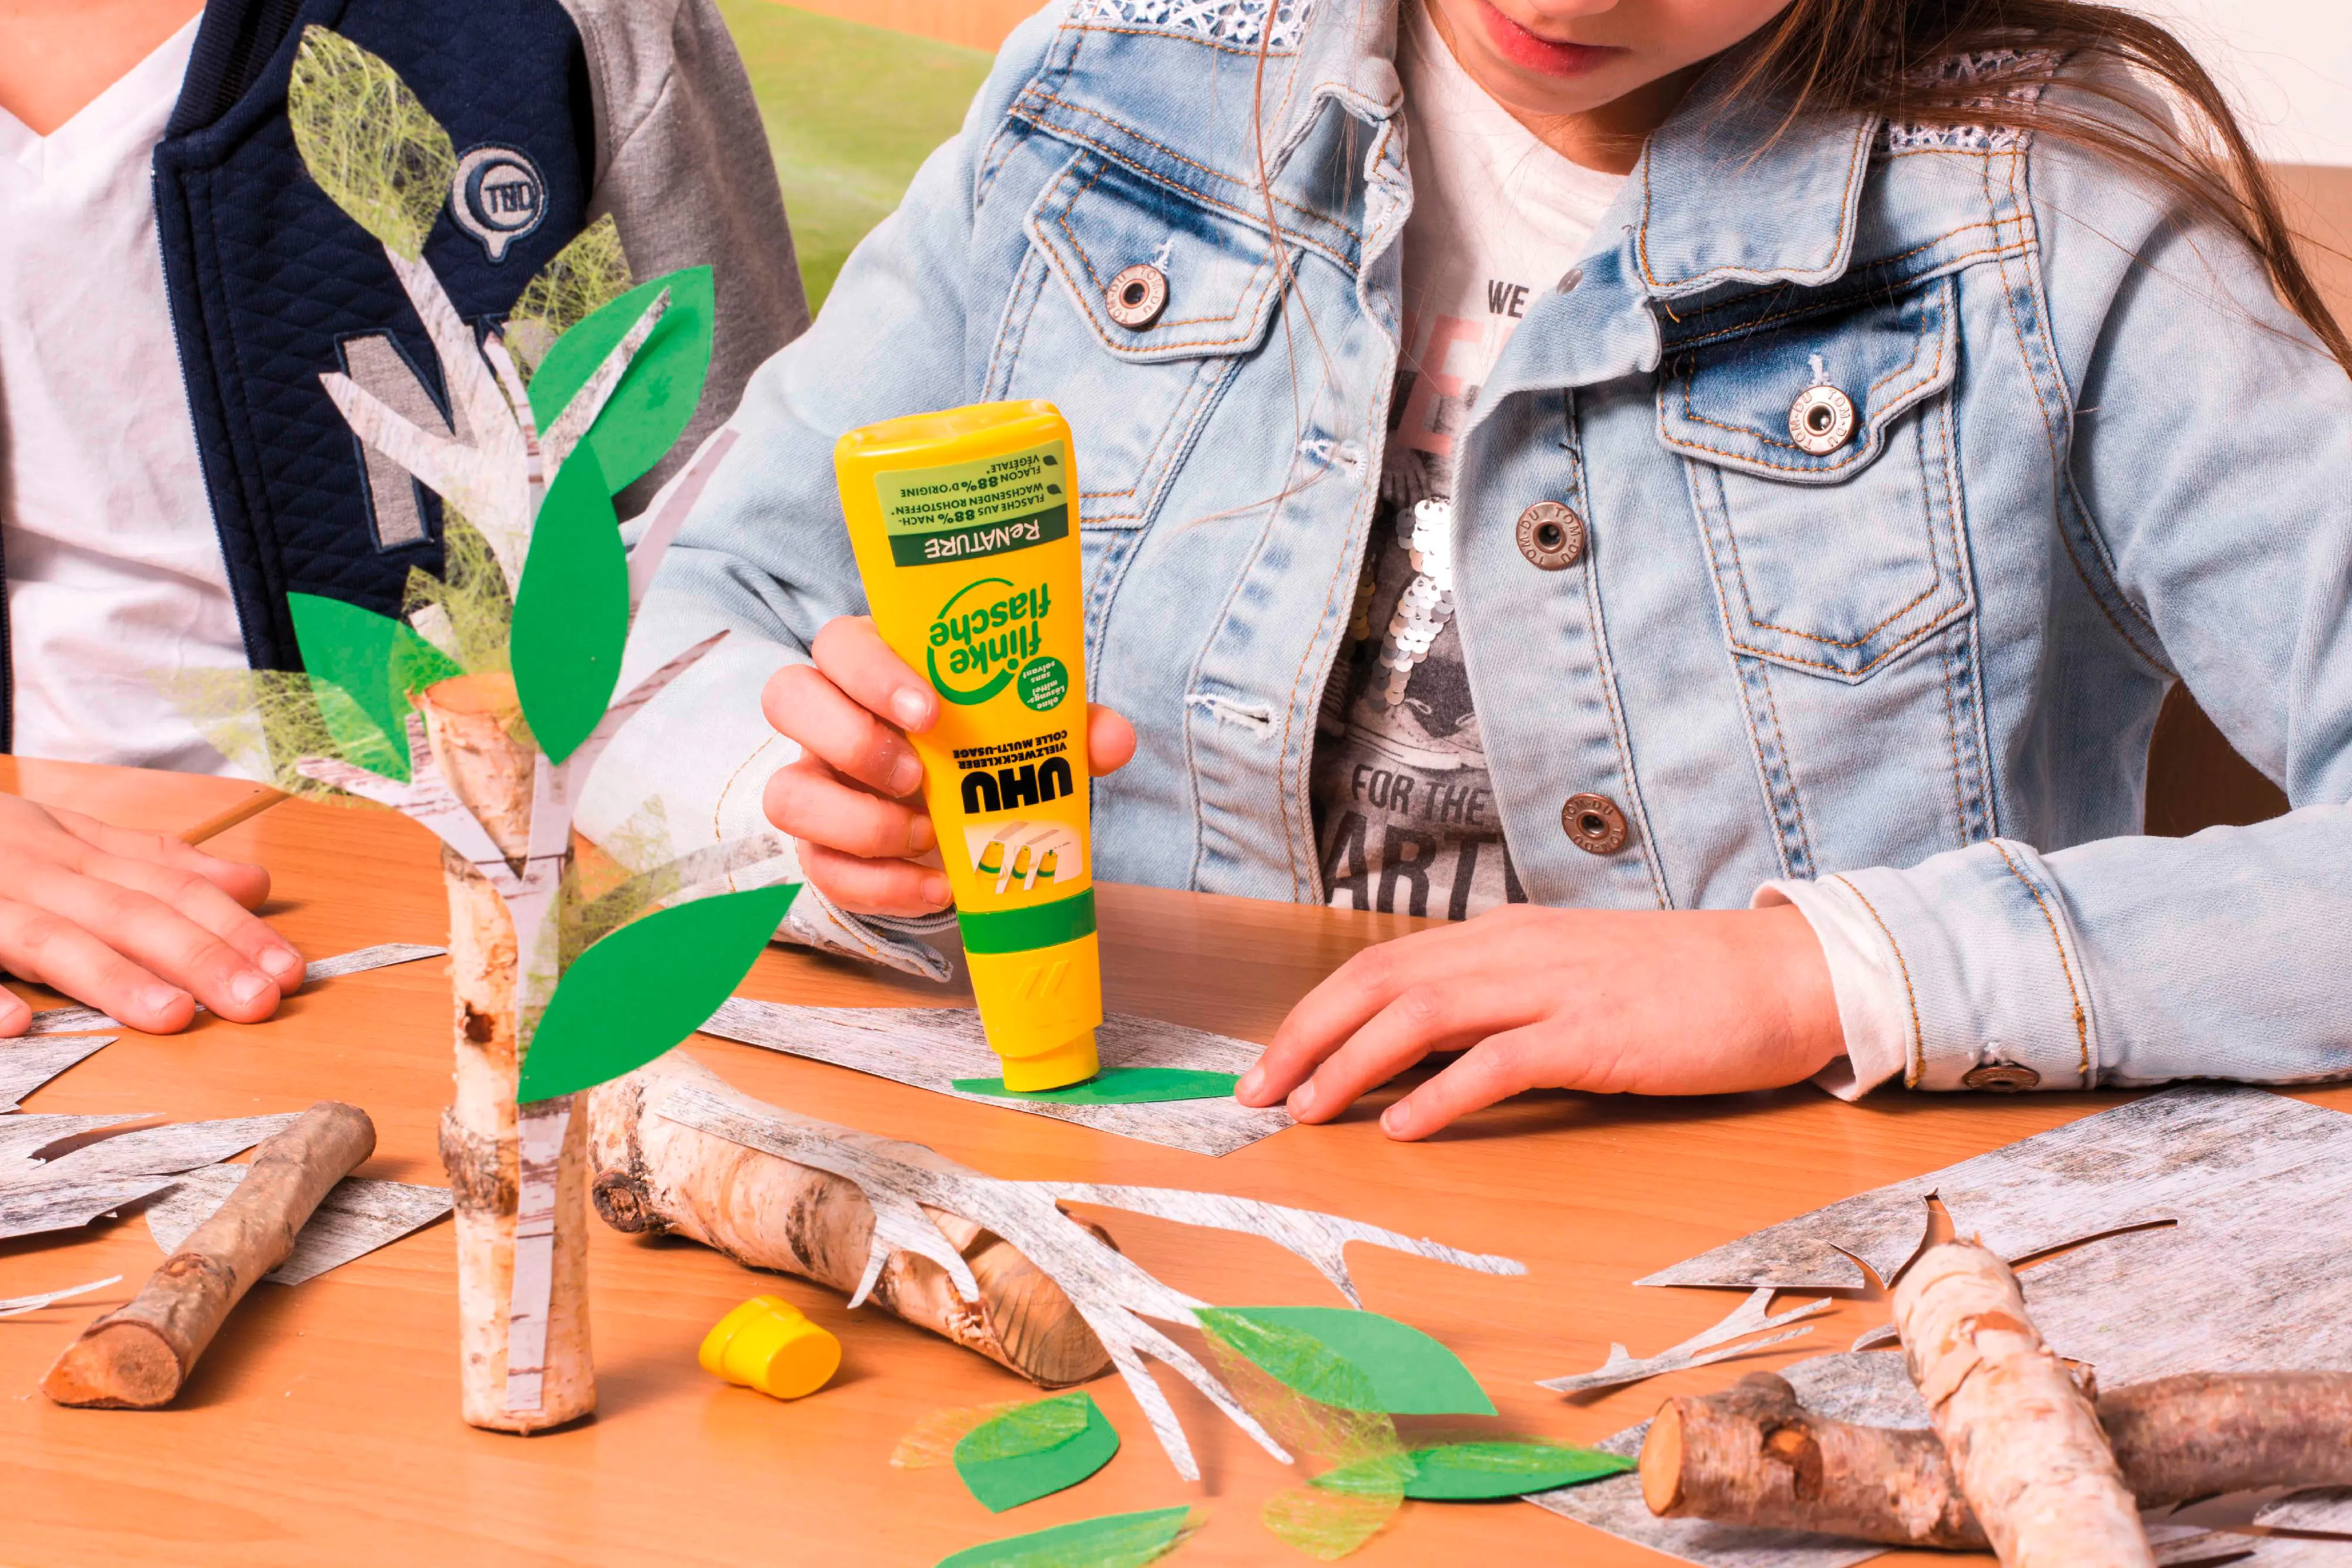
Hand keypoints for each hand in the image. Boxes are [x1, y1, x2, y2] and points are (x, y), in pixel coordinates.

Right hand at [0, 795, 304, 1035]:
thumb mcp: (70, 837)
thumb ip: (158, 863)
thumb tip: (255, 881)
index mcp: (72, 850)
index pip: (170, 887)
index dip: (234, 928)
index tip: (292, 970)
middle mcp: (31, 870)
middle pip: (126, 913)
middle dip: (198, 956)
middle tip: (259, 1002)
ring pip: (47, 938)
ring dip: (110, 978)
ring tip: (172, 1016)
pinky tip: (16, 1026)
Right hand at [761, 616, 1135, 915]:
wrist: (970, 815)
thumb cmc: (987, 748)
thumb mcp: (1031, 731)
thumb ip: (1069, 726)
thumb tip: (1113, 739)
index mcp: (874, 666)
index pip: (840, 643)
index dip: (871, 671)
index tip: (930, 709)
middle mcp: (828, 717)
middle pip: (787, 697)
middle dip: (851, 740)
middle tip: (918, 776)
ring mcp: (816, 782)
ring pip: (785, 793)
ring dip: (857, 821)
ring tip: (926, 837)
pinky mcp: (821, 846)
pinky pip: (821, 869)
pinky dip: (880, 887)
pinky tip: (937, 888)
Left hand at [1235, 903, 1844, 1138]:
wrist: (1781, 975)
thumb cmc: (1676, 986)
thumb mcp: (1569, 977)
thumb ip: (1498, 1001)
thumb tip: (1418, 1048)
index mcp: (1502, 936)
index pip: (1380, 965)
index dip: (1313, 1012)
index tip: (1267, 1061)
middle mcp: (1513, 950)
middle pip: (1378, 982)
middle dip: (1304, 1037)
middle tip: (1254, 1093)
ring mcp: (1552, 989)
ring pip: (1419, 1016)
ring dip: (1349, 1065)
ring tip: (1305, 1110)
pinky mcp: (1593, 1035)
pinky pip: (1496, 1062)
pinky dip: (1438, 1096)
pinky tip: (1401, 1128)